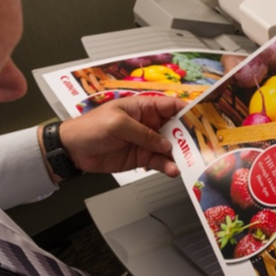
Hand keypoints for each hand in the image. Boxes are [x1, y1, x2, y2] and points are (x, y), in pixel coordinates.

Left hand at [57, 96, 186, 177]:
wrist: (73, 149)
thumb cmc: (90, 127)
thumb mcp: (118, 124)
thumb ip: (143, 133)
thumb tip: (164, 143)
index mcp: (144, 107)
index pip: (172, 106)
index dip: (188, 110)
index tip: (202, 118)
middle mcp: (149, 124)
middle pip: (176, 128)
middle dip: (188, 136)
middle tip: (199, 145)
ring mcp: (147, 141)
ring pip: (171, 148)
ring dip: (179, 155)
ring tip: (185, 162)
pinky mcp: (143, 157)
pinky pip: (160, 162)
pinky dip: (168, 167)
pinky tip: (171, 170)